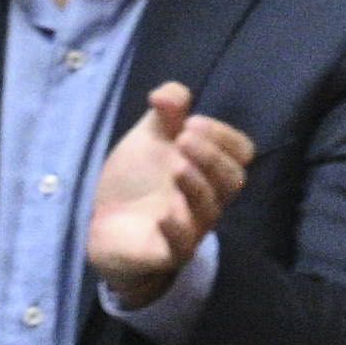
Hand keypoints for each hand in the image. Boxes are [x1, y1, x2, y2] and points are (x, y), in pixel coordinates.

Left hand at [83, 84, 252, 304]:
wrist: (104, 225)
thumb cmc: (137, 179)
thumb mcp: (148, 138)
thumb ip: (164, 114)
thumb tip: (168, 92)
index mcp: (211, 169)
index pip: (240, 153)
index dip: (222, 136)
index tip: (191, 121)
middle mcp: (209, 198)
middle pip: (233, 180)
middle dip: (212, 157)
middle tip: (183, 139)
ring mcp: (191, 227)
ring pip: (210, 210)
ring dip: (197, 186)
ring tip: (175, 168)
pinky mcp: (167, 252)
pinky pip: (183, 245)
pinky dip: (178, 228)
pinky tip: (164, 213)